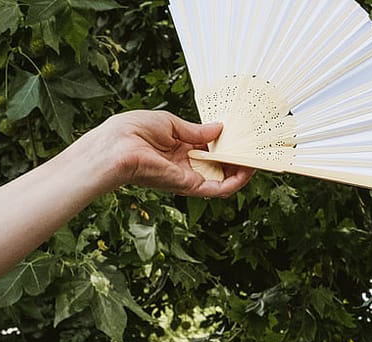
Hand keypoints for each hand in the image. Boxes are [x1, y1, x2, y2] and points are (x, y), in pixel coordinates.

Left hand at [86, 111, 252, 198]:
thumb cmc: (132, 130)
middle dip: (238, 159)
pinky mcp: (188, 186)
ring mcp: (188, 177)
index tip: (241, 138)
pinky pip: (218, 189)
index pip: (209, 150)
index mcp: (179, 148)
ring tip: (256, 160)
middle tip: (254, 150)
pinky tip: (246, 171)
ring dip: (242, 172)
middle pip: (220, 166)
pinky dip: (234, 182)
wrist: (115, 147)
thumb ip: (196, 130)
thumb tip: (220, 129)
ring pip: (223, 180)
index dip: (226, 145)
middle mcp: (185, 165)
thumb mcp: (170, 123)